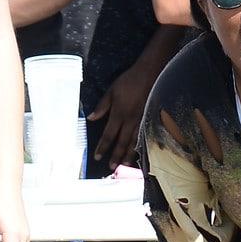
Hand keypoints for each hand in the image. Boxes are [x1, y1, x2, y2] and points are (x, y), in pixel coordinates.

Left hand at [88, 54, 168, 170]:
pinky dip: (140, 145)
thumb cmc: (128, 81)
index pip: (109, 135)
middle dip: (116, 155)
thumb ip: (102, 106)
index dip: (102, 147)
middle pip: (122, 141)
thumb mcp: (111, 91)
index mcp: (119, 114)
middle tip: (111, 167)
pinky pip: (144, 135)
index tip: (97, 156)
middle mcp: (130, 120)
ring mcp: (141, 120)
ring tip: (124, 164)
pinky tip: (139, 151)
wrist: (149, 74)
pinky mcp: (149, 118)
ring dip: (128, 153)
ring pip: (134, 141)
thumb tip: (91, 118)